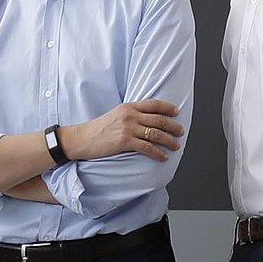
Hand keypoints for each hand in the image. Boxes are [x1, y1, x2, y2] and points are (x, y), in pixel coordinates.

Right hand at [64, 99, 183, 160]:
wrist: (82, 139)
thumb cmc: (98, 129)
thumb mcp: (115, 115)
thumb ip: (130, 115)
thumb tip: (147, 120)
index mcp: (128, 106)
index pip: (153, 104)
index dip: (168, 108)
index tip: (176, 112)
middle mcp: (129, 115)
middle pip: (158, 119)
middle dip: (173, 126)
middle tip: (180, 132)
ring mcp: (127, 128)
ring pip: (155, 134)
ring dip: (169, 141)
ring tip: (176, 145)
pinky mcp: (124, 141)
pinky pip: (147, 147)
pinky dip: (158, 153)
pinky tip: (163, 157)